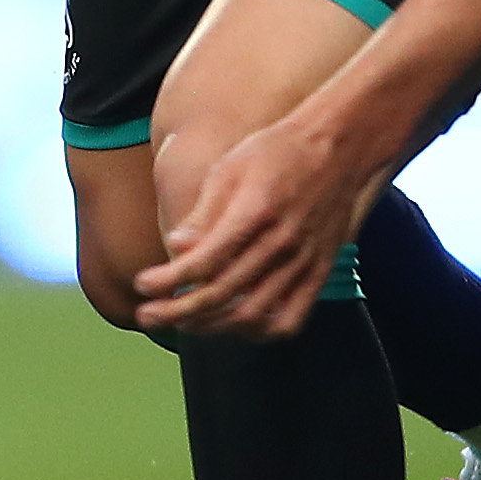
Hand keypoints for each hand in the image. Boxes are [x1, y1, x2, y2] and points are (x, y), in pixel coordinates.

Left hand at [131, 115, 378, 340]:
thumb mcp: (230, 169)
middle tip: (147, 315)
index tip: (142, 284)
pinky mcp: (319, 273)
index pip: (204, 263)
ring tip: (183, 324)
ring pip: (252, 315)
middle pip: (221, 295)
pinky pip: (291, 319)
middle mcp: (281, 244)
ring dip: (211, 327)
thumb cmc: (276, 152)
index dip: (168, 281)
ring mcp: (303, 263)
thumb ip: (204, 214)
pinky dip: (259, 332)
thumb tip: (175, 248)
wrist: (338, 147)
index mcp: (255, 213)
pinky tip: (233, 327)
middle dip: (177, 311)